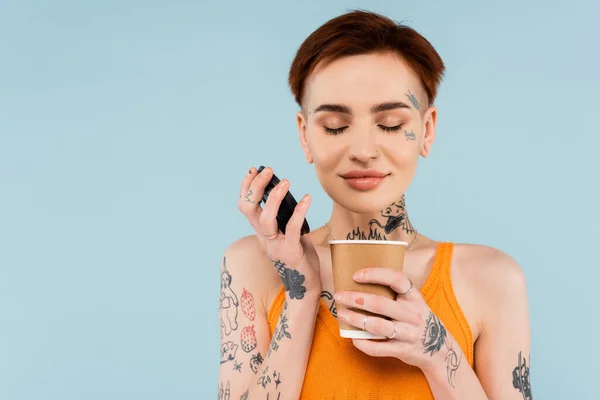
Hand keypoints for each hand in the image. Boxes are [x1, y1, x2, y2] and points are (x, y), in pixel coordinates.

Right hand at [237, 166, 321, 299]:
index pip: (245, 206)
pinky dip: (299, 211)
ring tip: (285, 182)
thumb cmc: (299, 255)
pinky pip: (292, 229)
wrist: (305, 284)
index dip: (246, 187)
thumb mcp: (287, 232)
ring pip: (266, 219)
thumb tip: (288, 195)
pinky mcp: (291, 252)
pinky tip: (307, 199)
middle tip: (268, 171)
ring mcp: (275, 246)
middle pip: (248, 209)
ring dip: (274, 198)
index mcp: (260, 231)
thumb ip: (284, 217)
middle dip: (255, 187)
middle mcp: (264, 237)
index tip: (254, 170)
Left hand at [333, 268, 460, 374]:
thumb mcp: (414, 302)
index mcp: (414, 297)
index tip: (356, 275)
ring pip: (376, 326)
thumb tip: (360, 281)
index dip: (375, 274)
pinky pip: (378, 348)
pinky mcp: (403, 350)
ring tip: (341, 313)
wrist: (440, 350)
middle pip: (380, 303)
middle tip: (339, 296)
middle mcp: (412, 314)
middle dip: (356, 298)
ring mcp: (408, 333)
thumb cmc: (417, 319)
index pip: (396, 278)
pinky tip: (352, 337)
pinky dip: (363, 343)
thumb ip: (395, 293)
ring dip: (355, 319)